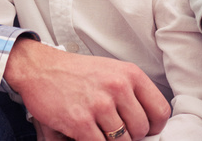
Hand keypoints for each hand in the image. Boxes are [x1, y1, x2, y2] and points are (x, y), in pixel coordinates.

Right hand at [5, 38, 169, 139]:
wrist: (40, 68)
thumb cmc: (77, 72)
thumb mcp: (111, 71)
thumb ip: (131, 93)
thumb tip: (148, 122)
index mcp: (130, 74)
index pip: (160, 111)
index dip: (154, 127)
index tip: (145, 130)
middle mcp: (117, 87)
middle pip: (141, 130)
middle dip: (130, 136)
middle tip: (116, 131)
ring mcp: (99, 105)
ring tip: (98, 130)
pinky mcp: (80, 121)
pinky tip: (86, 133)